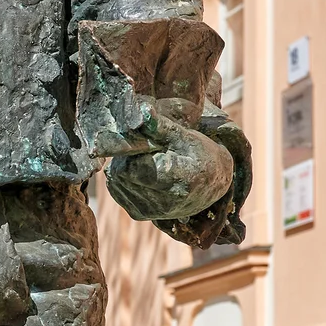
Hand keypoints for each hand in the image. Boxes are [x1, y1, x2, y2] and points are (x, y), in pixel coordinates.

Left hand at [107, 122, 233, 223]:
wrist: (210, 186)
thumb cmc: (200, 156)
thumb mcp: (186, 137)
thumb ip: (161, 126)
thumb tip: (142, 111)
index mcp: (176, 183)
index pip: (133, 165)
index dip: (136, 149)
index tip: (149, 143)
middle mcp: (161, 204)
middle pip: (121, 172)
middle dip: (129, 157)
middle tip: (149, 152)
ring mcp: (148, 211)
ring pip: (115, 180)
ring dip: (125, 167)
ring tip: (148, 162)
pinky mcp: (138, 214)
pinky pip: (116, 189)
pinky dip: (124, 177)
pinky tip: (142, 172)